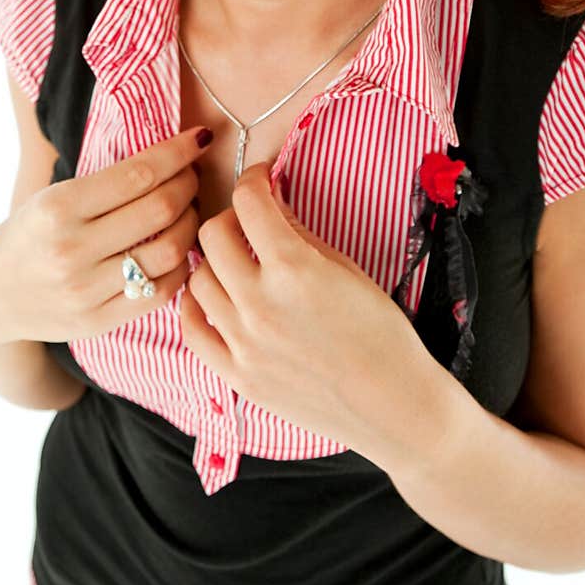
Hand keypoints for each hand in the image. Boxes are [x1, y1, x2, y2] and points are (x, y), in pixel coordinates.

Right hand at [0, 126, 212, 345]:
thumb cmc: (29, 235)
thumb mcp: (50, 196)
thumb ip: (104, 182)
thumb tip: (172, 152)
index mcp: (57, 208)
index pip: (138, 173)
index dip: (178, 153)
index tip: (200, 139)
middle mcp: (71, 249)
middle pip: (160, 209)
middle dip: (189, 185)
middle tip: (193, 175)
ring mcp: (86, 291)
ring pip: (169, 250)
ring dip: (191, 223)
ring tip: (189, 210)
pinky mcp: (98, 321)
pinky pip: (162, 290)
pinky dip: (182, 264)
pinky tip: (179, 248)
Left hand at [179, 161, 434, 460]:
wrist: (392, 404)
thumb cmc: (381, 333)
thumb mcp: (346, 269)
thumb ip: (299, 233)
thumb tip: (270, 204)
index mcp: (293, 269)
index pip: (248, 203)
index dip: (254, 179)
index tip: (261, 180)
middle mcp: (259, 303)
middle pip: (212, 235)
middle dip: (230, 217)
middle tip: (248, 222)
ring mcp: (242, 342)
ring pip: (197, 279)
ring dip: (214, 262)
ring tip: (236, 264)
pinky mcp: (236, 376)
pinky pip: (192, 330)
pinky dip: (195, 307)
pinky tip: (212, 298)